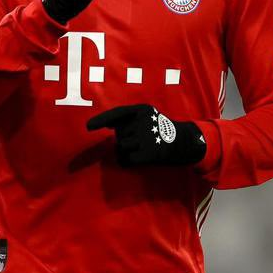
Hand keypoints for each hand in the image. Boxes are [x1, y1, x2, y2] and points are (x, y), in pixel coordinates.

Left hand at [87, 104, 205, 167]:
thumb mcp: (147, 117)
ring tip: (143, 149)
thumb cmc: (160, 130)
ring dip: (127, 152)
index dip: (101, 120)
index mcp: (142, 110)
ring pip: (121, 148)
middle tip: (144, 140)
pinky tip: (143, 159)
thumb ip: (128, 120)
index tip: (88, 127)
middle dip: (126, 139)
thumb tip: (108, 127)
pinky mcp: (149, 153)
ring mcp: (147, 137)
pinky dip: (131, 162)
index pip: (117, 113)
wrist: (184, 143)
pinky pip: (127, 161)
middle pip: (118, 135)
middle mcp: (144, 121)